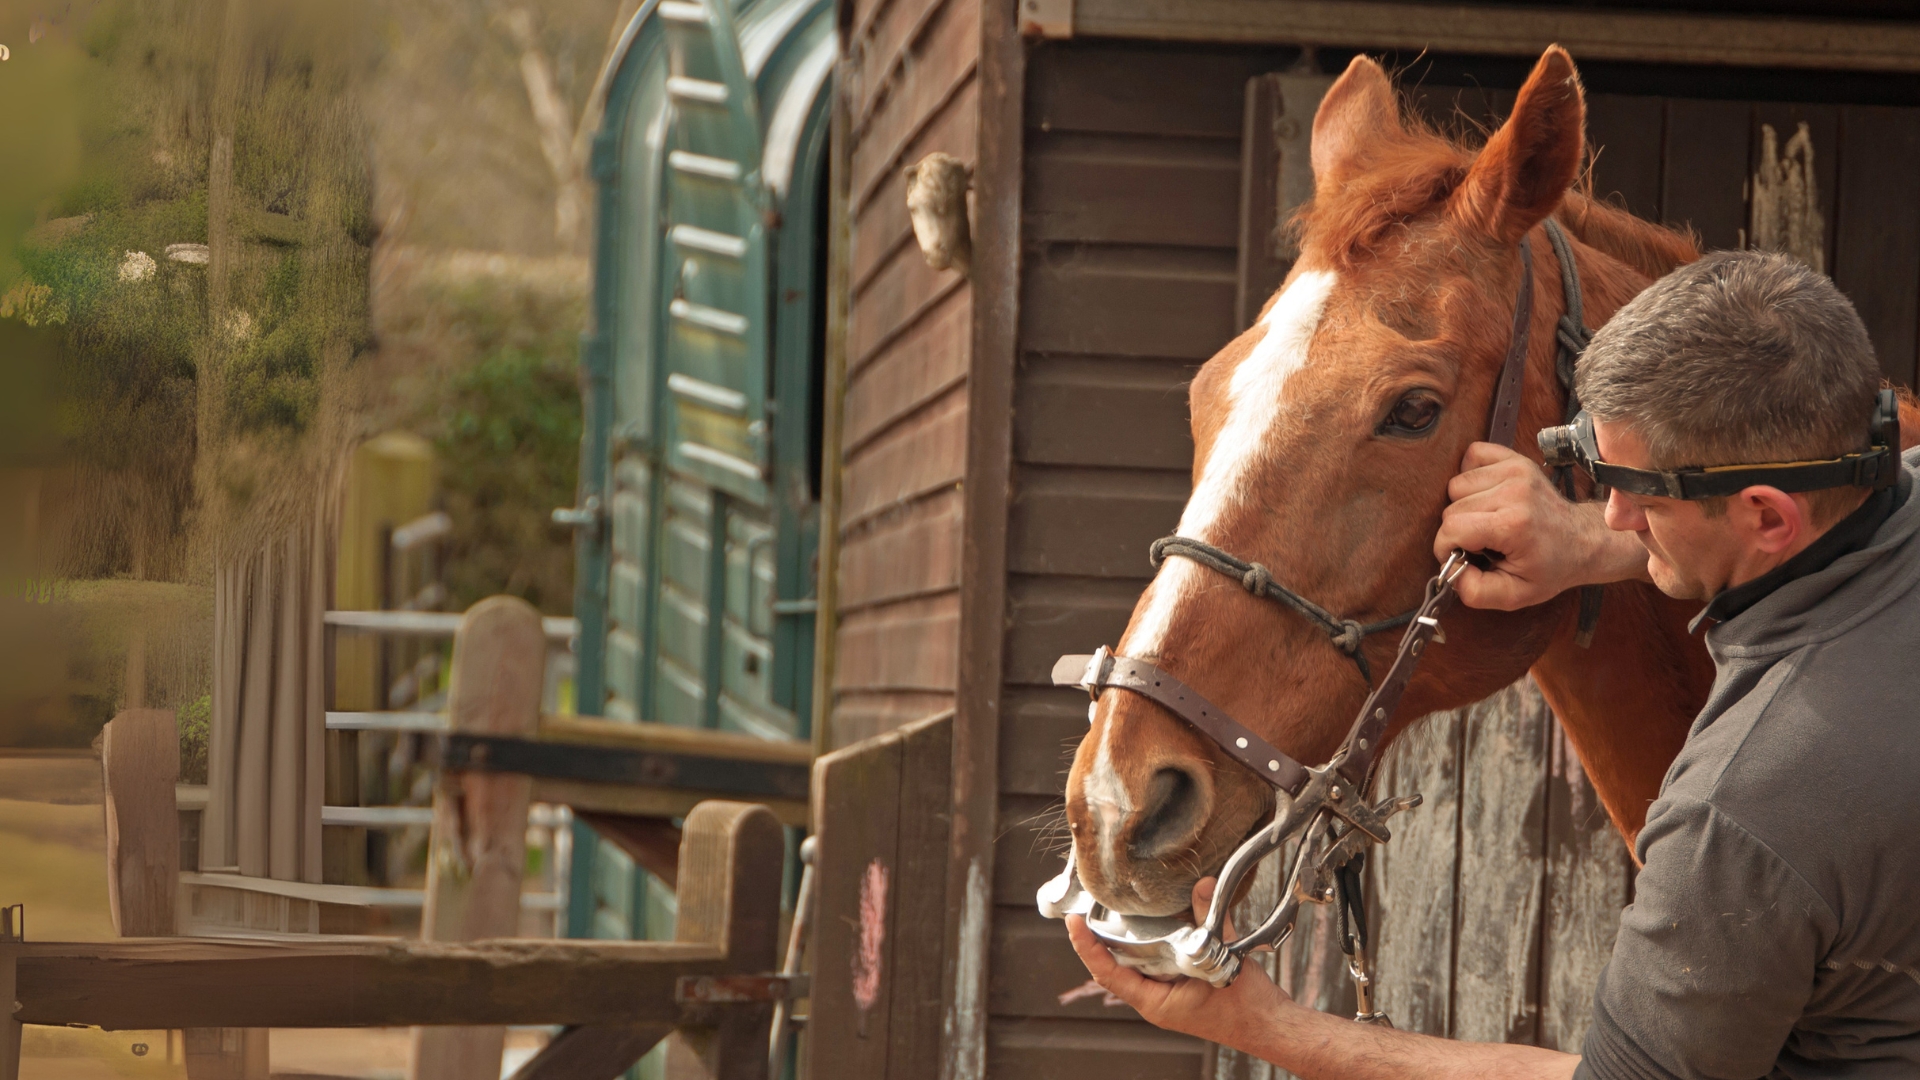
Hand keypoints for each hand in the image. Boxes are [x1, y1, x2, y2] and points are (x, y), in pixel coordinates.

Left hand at [1066, 878, 1292, 1050]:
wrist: (1273, 1026)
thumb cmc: (1248, 1009)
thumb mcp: (1226, 960)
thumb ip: (1212, 921)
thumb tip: (1204, 885)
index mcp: (1155, 1004)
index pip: (1108, 974)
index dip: (1087, 948)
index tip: (1073, 922)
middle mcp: (1155, 999)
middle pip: (1116, 965)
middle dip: (1100, 936)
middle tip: (1089, 904)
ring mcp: (1167, 992)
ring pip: (1136, 960)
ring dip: (1125, 936)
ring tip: (1112, 904)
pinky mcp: (1180, 983)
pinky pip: (1157, 958)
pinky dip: (1152, 937)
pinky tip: (1155, 915)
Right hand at [1433, 442, 1644, 609]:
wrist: (1581, 541)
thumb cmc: (1548, 568)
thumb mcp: (1514, 596)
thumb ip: (1474, 591)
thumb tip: (1450, 568)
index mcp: (1514, 525)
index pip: (1452, 528)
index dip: (1446, 547)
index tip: (1460, 557)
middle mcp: (1514, 492)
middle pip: (1451, 508)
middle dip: (1457, 530)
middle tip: (1481, 542)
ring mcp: (1515, 471)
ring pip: (1456, 484)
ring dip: (1463, 504)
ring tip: (1486, 519)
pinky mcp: (1515, 459)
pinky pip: (1473, 455)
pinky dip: (1472, 475)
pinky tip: (1486, 495)